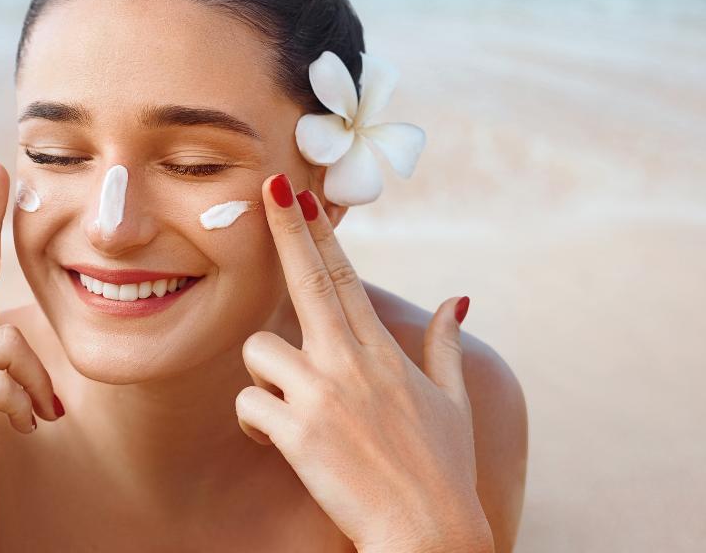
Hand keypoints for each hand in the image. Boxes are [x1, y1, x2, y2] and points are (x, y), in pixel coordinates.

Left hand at [234, 173, 493, 552]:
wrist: (430, 535)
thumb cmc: (442, 471)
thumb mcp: (452, 402)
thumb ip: (445, 345)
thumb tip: (457, 299)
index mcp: (381, 351)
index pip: (344, 276)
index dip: (321, 232)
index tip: (302, 196)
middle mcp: (350, 361)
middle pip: (308, 279)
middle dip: (286, 229)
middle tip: (268, 187)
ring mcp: (323, 393)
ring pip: (259, 350)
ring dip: (262, 374)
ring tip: (285, 407)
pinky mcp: (297, 431)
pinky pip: (249, 404)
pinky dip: (254, 420)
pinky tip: (276, 441)